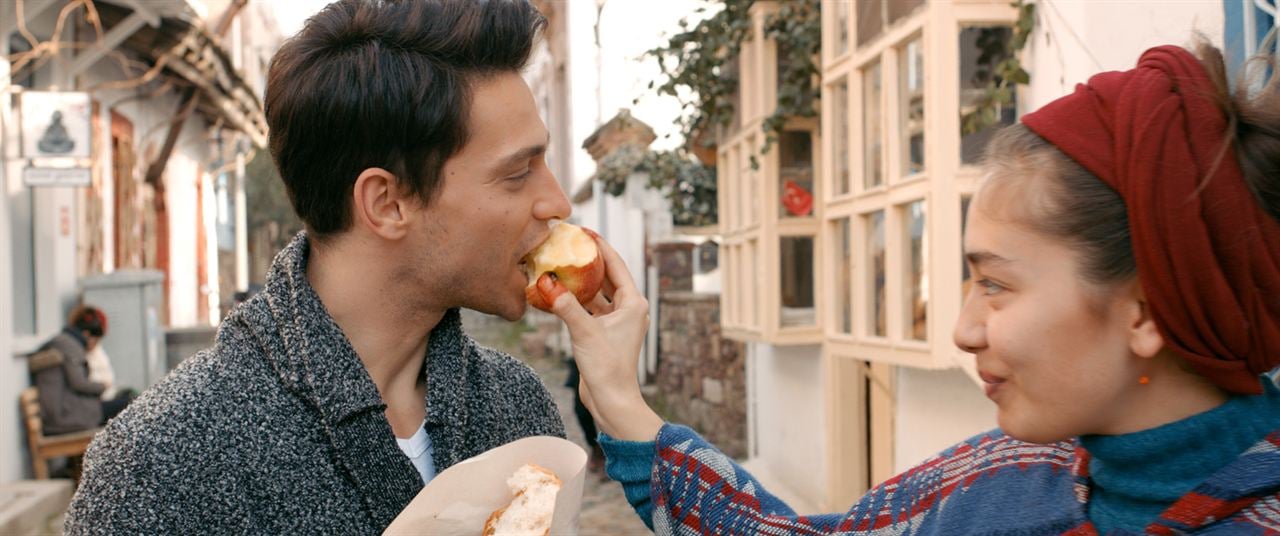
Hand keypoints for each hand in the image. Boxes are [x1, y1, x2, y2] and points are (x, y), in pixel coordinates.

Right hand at [544, 236, 662, 441]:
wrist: (611, 400)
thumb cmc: (607, 367)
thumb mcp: (584, 332)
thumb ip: (565, 305)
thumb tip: (546, 282)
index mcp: (633, 303)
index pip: (616, 265)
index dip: (600, 246)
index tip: (585, 231)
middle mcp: (628, 309)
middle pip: (606, 276)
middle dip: (588, 262)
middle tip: (569, 244)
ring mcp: (617, 321)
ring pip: (596, 293)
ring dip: (580, 282)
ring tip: (561, 264)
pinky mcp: (604, 333)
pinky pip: (589, 309)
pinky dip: (575, 301)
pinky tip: (557, 292)